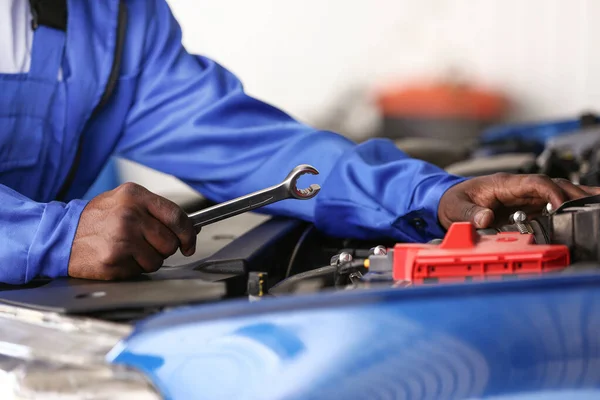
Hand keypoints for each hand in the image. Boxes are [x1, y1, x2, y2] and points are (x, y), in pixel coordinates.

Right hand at [69, 183, 196, 279]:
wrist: (61, 234)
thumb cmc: (96, 219)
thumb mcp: (124, 201)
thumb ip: (154, 211)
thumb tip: (187, 227)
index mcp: (135, 196)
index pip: (176, 216)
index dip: (188, 233)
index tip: (189, 243)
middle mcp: (130, 215)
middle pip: (170, 242)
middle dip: (163, 248)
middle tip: (146, 245)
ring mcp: (122, 237)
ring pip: (158, 260)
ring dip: (148, 260)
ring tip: (129, 250)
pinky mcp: (114, 259)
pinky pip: (140, 270)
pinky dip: (133, 268)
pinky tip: (118, 258)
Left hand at [438, 173, 599, 228]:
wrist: (445, 202)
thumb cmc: (451, 201)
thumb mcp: (456, 208)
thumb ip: (470, 214)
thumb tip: (485, 219)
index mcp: (502, 183)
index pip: (534, 183)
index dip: (550, 192)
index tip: (561, 205)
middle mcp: (516, 188)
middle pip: (551, 186)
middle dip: (574, 193)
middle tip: (594, 201)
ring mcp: (521, 196)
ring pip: (554, 194)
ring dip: (574, 198)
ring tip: (596, 202)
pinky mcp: (522, 207)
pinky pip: (547, 205)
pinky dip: (565, 207)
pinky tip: (580, 211)